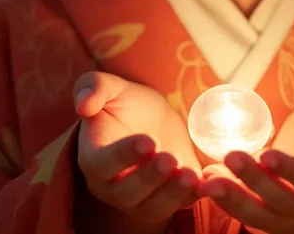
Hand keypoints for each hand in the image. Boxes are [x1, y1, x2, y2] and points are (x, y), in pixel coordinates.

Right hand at [74, 71, 201, 233]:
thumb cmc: (126, 104)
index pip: (104, 164)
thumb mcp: (110, 87)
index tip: (148, 140)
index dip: (124, 155)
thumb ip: (93, 87)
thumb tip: (83, 104)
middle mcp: (114, 186)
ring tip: (190, 174)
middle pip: (128, 192)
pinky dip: (195, 197)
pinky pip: (180, 205)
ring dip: (172, 193)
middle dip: (151, 177)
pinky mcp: (169, 199)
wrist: (153, 119)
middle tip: (171, 158)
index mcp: (95, 158)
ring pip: (153, 206)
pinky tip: (210, 182)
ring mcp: (142, 198)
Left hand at [201, 92, 293, 233]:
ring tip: (208, 179)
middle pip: (285, 202)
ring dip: (235, 200)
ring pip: (264, 216)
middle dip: (254, 182)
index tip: (265, 153)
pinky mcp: (274, 213)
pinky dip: (229, 200)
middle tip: (229, 156)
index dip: (291, 172)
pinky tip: (208, 179)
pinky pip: (251, 213)